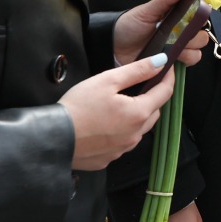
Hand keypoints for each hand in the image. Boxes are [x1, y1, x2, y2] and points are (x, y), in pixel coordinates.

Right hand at [58, 53, 175, 169]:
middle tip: (140, 85)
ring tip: (119, 104)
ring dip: (137, 116)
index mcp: (138, 114)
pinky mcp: (108, 159)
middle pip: (154, 112)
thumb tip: (161, 62)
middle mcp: (135, 135)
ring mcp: (122, 150)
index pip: (165, 93)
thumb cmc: (78, 106)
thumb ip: (137, 70)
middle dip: (152, 97)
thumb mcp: (108, 80)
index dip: (168, 77)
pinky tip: (105, 124)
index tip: (167, 67)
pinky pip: (122, 142)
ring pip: (139, 129)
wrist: (52, 138)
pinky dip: (121, 131)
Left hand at [112, 0, 211, 67]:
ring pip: (197, 52)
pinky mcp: (171, 63)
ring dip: (189, 51)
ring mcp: (176, 49)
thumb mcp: (147, 11)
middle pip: (202, 36)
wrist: (112, 47)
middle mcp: (180, 33)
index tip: (193, 17)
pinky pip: (187, 65)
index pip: (199, 16)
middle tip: (179, 35)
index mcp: (177, 17)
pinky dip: (182, 62)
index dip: (200, 17)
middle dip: (194, 37)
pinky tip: (170, 58)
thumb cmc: (129, 25)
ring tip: (172, 48)